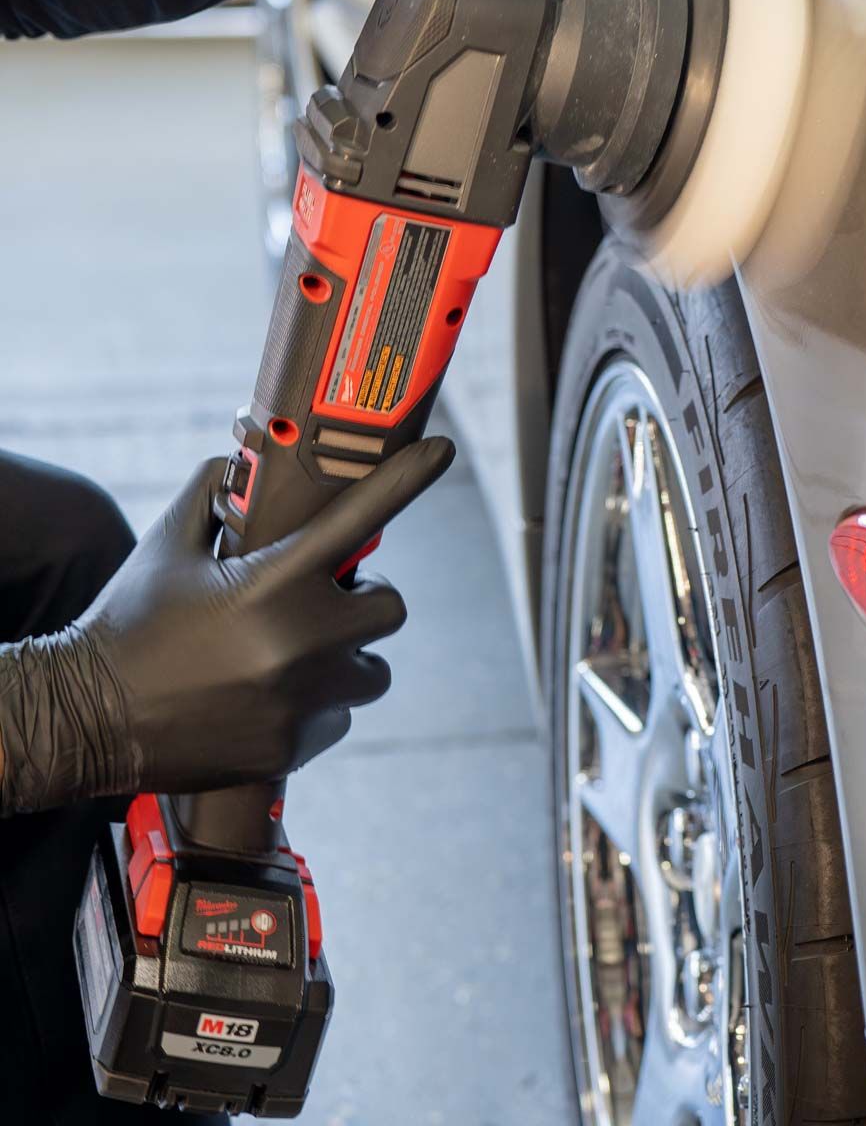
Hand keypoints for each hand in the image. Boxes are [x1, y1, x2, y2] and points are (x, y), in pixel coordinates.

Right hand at [0, 439, 451, 815]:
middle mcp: (301, 640)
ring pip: (372, 669)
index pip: (359, 516)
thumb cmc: (129, 624)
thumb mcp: (168, 546)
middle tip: (325, 597)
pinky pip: (338, 717)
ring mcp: (301, 699)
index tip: (445, 450)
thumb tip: (237, 464)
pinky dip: (317, 705)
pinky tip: (268, 698)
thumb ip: (211, 496)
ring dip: (347, 656)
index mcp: (273, 580)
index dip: (408, 478)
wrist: (87, 719)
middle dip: (364, 597)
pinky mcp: (293, 747)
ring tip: (294, 653)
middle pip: (389, 605)